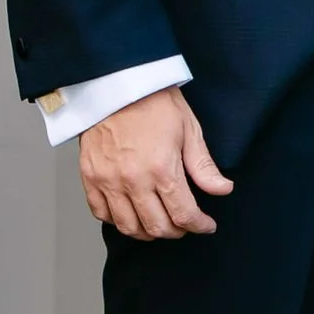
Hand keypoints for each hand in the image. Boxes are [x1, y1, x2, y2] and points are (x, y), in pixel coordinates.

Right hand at [78, 87, 232, 240]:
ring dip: (147, 232)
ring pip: (128, 227)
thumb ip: (203, 166)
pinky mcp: (90, 177)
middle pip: (157, 227)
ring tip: (159, 223)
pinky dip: (117, 220)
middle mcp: (133, 180)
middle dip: (176, 231)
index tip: (206, 225)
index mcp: (162, 169)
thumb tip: (223, 189)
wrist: (116, 82)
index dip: (199, 225)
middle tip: (185, 224)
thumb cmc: (153, 101)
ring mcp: (108, 181)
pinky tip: (130, 213)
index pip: (184, 214)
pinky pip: (101, 213)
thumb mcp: (188, 129)